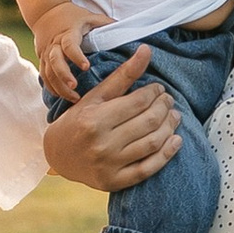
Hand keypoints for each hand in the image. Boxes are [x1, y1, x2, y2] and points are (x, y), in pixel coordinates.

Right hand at [31, 0, 103, 96]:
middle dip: (64, 75)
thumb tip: (130, 34)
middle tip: (75, 86)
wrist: (47, 12)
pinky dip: (52, 88)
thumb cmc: (74, 17)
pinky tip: (61, 97)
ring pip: (48, 72)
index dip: (76, 56)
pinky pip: (44, 77)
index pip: (70, 45)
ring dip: (59, 86)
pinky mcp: (43, 61)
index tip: (86, 67)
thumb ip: (107, 25)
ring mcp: (46, 53)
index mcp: (68, 33)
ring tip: (74, 98)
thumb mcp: (91, 17)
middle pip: (55, 60)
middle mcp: (55, 44)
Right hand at [42, 42, 180, 191]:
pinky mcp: (115, 182)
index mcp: (95, 119)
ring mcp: (109, 165)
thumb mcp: (95, 96)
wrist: (58, 156)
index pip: (138, 102)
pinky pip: (148, 169)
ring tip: (174, 116)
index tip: (158, 88)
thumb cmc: (78, 120)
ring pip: (152, 143)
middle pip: (148, 122)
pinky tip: (175, 140)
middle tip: (168, 100)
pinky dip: (167, 154)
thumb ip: (122, 75)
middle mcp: (102, 144)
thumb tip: (146, 50)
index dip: (154, 93)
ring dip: (169, 127)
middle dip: (164, 107)